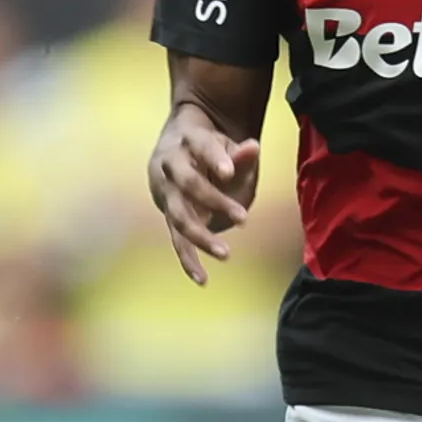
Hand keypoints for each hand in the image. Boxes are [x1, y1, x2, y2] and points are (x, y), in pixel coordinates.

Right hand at [150, 100, 258, 282]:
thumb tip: (253, 148)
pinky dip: (188, 260)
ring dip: (201, 237)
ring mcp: (168, 193)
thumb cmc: (209, 149)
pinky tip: (202, 279)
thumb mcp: (226, 146)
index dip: (213, 158)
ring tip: (226, 254)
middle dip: (214, 201)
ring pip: (179, 217)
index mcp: (188, 141)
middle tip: (243, 218)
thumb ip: (240, 153)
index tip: (228, 172)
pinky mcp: (169, 215)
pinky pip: (176, 240)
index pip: (200, 147)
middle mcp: (172, 167)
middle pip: (188, 184)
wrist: (175, 153)